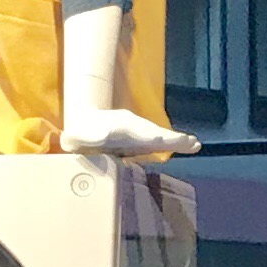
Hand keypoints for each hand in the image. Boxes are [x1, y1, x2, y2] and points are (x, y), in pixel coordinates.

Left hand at [58, 104, 196, 160]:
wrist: (84, 122)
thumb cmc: (78, 133)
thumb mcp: (74, 136)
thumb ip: (76, 138)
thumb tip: (72, 140)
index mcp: (116, 127)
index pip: (134, 133)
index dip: (147, 137)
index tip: (160, 140)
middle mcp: (132, 127)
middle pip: (153, 132)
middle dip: (169, 138)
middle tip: (189, 141)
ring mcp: (139, 132)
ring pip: (160, 135)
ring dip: (176, 141)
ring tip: (194, 144)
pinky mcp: (143, 140)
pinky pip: (161, 141)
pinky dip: (175, 142)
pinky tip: (190, 145)